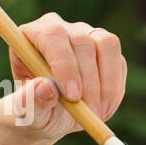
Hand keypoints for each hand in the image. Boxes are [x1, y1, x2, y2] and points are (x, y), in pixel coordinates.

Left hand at [7, 12, 126, 138]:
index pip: (52, 37)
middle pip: (82, 42)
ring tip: (96, 113)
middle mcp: (60, 28)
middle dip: (88, 79)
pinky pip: (119, 62)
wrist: (47, 115)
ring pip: (106, 46)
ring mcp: (85, 34)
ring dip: (106, 83)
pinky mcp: (106, 48)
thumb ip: (30, 101)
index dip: (65, 65)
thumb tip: (44, 87)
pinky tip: (103, 110)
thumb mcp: (26, 112)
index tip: (72, 96)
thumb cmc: (31, 110)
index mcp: (31, 35)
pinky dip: (113, 89)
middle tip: (89, 111)